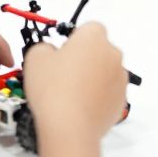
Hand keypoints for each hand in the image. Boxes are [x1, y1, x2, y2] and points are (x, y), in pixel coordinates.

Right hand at [23, 22, 128, 138]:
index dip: (75, 40)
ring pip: (105, 71)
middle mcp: (113, 53)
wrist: (70, 127)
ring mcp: (120, 77)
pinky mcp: (122, 99)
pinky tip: (80, 107)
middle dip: (85, 59)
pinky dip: (98, 96)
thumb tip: (50, 52)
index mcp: (94, 37)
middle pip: (99, 50)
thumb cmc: (54, 90)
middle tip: (63, 75)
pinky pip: (109, 92)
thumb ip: (44, 47)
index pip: (89, 28)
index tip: (62, 54)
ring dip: (93, 78)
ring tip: (70, 94)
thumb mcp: (35, 58)